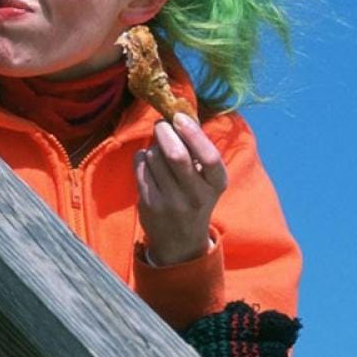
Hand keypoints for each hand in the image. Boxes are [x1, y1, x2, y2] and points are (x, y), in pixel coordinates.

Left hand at [134, 112, 227, 265]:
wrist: (180, 241)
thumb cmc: (195, 197)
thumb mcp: (207, 180)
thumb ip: (198, 151)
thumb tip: (179, 115)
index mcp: (217, 185)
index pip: (209, 157)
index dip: (193, 134)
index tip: (179, 117)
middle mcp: (196, 196)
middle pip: (176, 155)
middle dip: (165, 133)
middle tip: (161, 124)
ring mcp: (171, 202)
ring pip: (155, 158)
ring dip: (153, 146)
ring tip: (159, 151)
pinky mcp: (150, 204)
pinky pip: (140, 167)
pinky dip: (141, 157)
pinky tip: (148, 162)